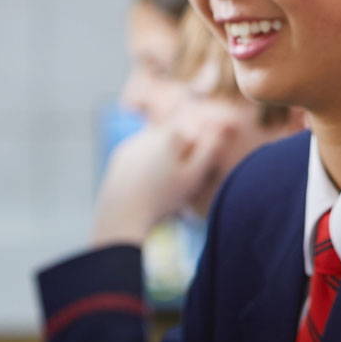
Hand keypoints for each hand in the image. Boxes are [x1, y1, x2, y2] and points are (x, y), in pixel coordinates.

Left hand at [90, 103, 241, 245]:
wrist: (122, 215)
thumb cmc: (163, 198)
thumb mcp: (193, 176)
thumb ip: (208, 150)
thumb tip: (220, 128)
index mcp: (169, 136)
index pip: (194, 126)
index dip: (202, 140)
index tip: (203, 159)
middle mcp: (149, 134)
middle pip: (174, 132)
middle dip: (183, 146)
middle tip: (185, 172)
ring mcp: (131, 144)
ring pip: (156, 141)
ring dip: (166, 152)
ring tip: (167, 179)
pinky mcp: (119, 156)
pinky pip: (140, 151)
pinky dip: (148, 160)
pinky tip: (150, 181)